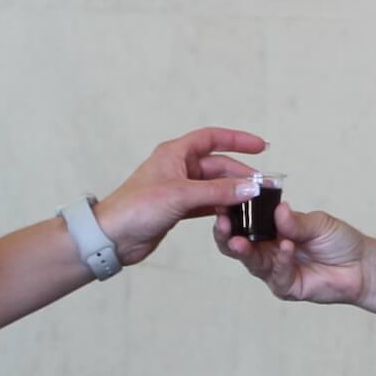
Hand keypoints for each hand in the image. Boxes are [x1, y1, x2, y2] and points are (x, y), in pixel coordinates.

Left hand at [92, 127, 269, 266]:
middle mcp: (178, 167)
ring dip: (233, 192)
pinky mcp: (179, 208)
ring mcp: (179, 189)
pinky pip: (208, 203)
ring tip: (255, 201)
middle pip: (218, 165)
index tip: (260, 146)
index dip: (237, 140)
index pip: (212, 138)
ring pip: (214, 186)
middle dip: (240, 174)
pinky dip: (222, 207)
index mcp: (175, 153)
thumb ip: (217, 191)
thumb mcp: (181, 195)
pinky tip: (237, 213)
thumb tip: (250, 188)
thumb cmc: (137, 208)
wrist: (113, 237)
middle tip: (263, 186)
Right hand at [219, 198, 371, 305]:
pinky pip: (277, 275)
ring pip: (252, 262)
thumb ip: (295, 221)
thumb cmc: (338, 241)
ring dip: (244, 250)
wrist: (361, 266)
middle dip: (227, 235)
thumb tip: (278, 210)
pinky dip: (281, 261)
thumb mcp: (317, 223)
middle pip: (238, 246)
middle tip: (222, 224)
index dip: (232, 214)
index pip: (244, 223)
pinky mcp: (286, 287)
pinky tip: (286, 248)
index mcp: (271, 231)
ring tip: (239, 240)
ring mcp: (275, 270)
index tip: (223, 203)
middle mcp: (268, 251)